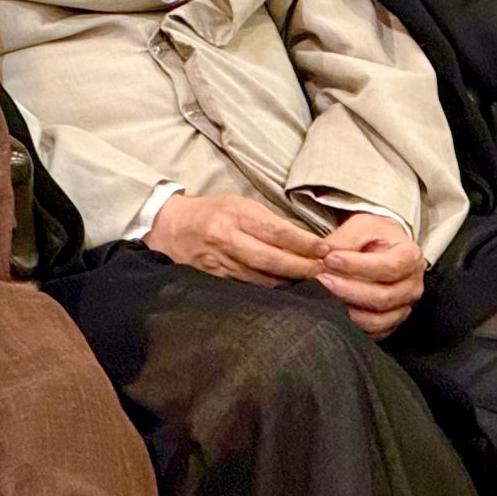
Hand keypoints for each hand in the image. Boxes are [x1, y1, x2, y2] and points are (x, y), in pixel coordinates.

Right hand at [143, 193, 329, 286]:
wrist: (170, 227)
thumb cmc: (212, 212)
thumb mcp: (238, 204)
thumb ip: (267, 221)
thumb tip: (304, 240)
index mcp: (235, 214)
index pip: (276, 230)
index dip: (303, 242)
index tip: (325, 250)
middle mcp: (227, 238)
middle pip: (271, 258)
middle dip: (301, 267)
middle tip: (326, 273)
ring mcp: (220, 261)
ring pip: (261, 277)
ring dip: (289, 282)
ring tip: (313, 284)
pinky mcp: (215, 278)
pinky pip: (248, 286)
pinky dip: (270, 290)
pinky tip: (286, 291)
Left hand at [316, 213, 423, 339]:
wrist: (384, 248)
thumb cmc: (374, 236)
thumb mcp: (362, 226)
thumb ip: (345, 238)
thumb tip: (323, 252)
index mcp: (410, 257)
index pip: (388, 267)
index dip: (356, 266)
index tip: (329, 259)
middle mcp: (413, 285)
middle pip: (383, 297)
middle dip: (347, 289)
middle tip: (321, 278)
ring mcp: (404, 306)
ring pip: (378, 319)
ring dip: (348, 309)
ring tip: (326, 294)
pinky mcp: (393, 321)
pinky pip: (375, 332)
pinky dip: (355, 325)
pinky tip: (337, 309)